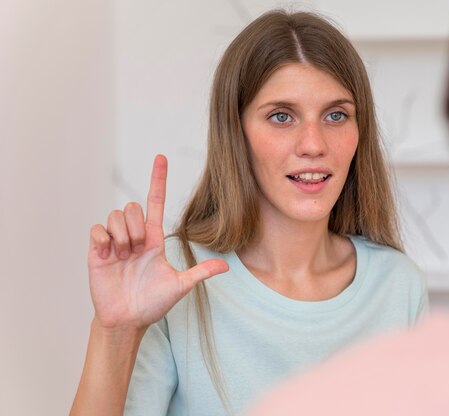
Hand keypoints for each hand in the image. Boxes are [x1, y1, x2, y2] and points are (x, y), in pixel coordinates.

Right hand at [87, 155, 227, 329]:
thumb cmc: (153, 303)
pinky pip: (97, 228)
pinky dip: (104, 239)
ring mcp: (115, 242)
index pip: (155, 202)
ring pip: (116, 215)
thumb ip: (200, 272)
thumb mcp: (180, 285)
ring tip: (124, 257)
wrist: (128, 320)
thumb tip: (226, 266)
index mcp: (154, 239)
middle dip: (136, 226)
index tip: (161, 157)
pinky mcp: (97, 251)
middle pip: (133, 206)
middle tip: (137, 252)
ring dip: (123, 236)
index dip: (159, 180)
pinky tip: (109, 254)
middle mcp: (134, 236)